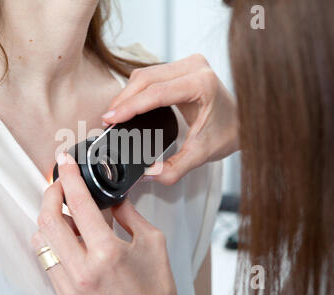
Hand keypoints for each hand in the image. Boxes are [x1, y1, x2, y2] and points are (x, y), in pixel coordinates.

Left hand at [32, 152, 177, 294]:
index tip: (65, 162)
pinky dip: (52, 242)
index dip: (69, 177)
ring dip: (50, 220)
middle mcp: (82, 270)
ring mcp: (69, 285)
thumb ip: (130, 215)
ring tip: (68, 216)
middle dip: (50, 194)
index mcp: (107, 253)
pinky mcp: (63, 294)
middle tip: (61, 185)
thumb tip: (115, 198)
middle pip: (48, 219)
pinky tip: (69, 238)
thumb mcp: (152, 244)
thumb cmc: (154, 291)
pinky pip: (46, 260)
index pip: (79, 204)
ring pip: (41, 240)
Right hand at [102, 54, 238, 184]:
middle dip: (123, 101)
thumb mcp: (202, 155)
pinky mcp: (181, 66)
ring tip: (115, 116)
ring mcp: (187, 63)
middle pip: (145, 79)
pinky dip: (136, 90)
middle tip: (107, 121)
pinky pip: (150, 74)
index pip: (155, 93)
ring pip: (144, 74)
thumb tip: (147, 173)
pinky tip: (128, 105)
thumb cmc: (229, 132)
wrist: (245, 120)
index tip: (110, 120)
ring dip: (127, 95)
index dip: (129, 107)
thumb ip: (174, 169)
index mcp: (201, 84)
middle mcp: (194, 67)